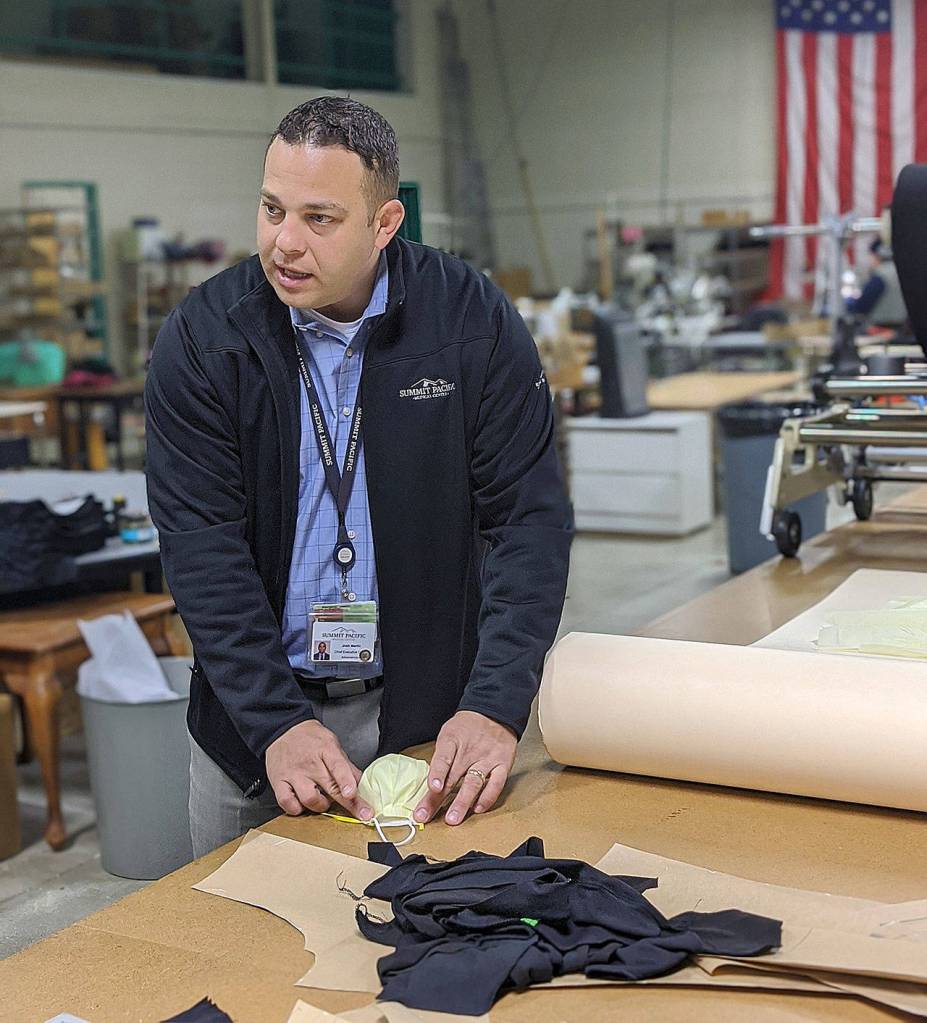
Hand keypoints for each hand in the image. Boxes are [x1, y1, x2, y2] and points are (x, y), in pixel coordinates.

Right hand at [265, 719, 372, 819]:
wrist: (283, 730)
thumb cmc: (311, 739)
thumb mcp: (332, 744)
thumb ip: (346, 766)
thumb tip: (362, 784)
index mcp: (326, 750)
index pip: (338, 767)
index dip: (346, 782)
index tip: (353, 794)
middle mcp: (309, 763)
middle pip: (330, 787)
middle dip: (349, 804)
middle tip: (363, 814)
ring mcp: (293, 774)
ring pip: (309, 800)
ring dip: (321, 806)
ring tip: (323, 801)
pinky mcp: (278, 782)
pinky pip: (287, 803)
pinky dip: (297, 809)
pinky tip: (302, 804)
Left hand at [413, 711, 516, 825]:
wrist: (494, 712)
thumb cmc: (466, 728)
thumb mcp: (448, 735)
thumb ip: (441, 759)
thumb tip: (430, 787)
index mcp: (452, 740)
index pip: (444, 757)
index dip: (437, 773)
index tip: (433, 787)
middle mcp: (470, 750)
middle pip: (452, 777)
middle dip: (437, 799)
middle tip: (426, 815)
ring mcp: (487, 758)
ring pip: (473, 783)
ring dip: (462, 802)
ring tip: (453, 819)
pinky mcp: (502, 764)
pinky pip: (496, 784)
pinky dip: (487, 797)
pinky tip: (478, 808)